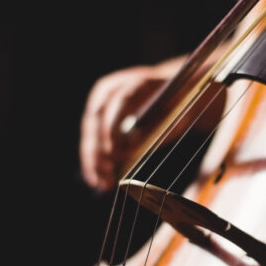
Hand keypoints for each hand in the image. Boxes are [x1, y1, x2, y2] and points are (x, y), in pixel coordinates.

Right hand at [79, 56, 184, 191]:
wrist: (172, 93)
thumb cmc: (176, 107)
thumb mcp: (171, 117)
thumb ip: (151, 129)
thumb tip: (126, 149)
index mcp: (135, 82)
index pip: (118, 102)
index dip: (111, 128)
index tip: (110, 153)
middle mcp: (112, 88)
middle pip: (96, 118)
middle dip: (97, 150)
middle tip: (104, 175)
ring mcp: (101, 99)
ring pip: (89, 131)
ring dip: (92, 159)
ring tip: (100, 183)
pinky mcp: (96, 113)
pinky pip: (91, 137)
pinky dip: (93, 158)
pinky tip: (97, 178)